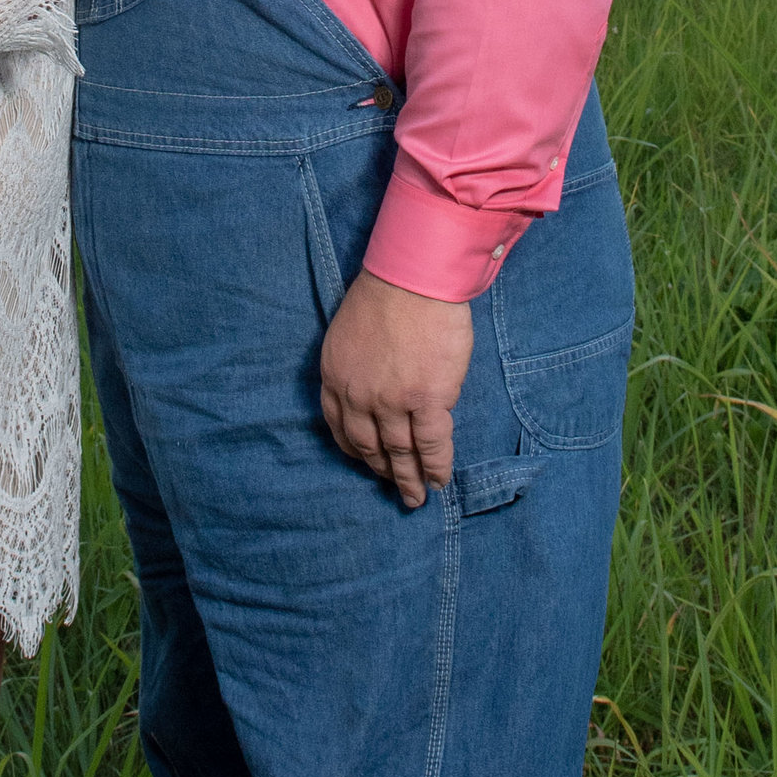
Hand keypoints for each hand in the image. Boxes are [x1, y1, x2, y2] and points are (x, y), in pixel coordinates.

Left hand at [318, 271, 474, 507]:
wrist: (413, 279)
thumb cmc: (386, 293)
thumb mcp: (348, 332)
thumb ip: (356, 365)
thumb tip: (377, 387)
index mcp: (335, 377)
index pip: (341, 426)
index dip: (356, 449)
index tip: (367, 462)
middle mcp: (359, 396)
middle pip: (370, 446)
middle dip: (383, 471)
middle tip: (395, 488)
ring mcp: (393, 402)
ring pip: (401, 452)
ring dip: (410, 479)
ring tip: (417, 497)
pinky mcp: (428, 401)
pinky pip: (433, 445)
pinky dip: (437, 466)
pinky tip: (440, 480)